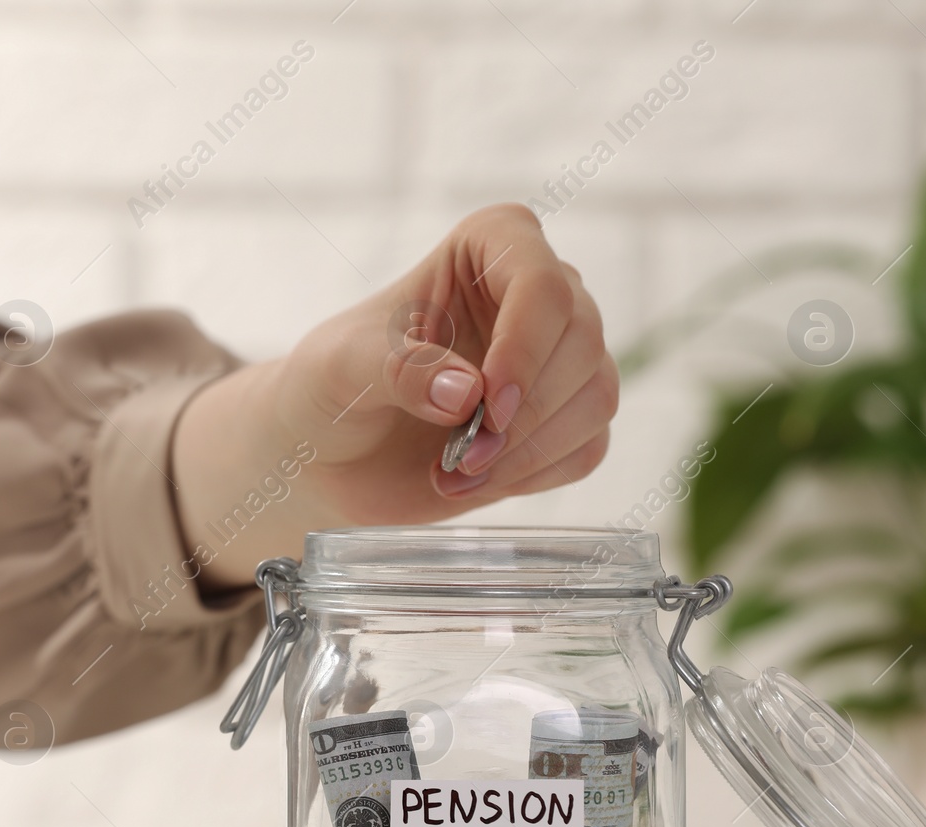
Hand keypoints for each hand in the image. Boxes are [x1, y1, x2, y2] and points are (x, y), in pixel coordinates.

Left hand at [173, 204, 617, 588]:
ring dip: (528, 451)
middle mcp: (539, 292)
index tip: (486, 404)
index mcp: (491, 245)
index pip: (542, 283)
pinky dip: (536, 475)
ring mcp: (557, 356)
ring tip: (457, 472)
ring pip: (595, 396)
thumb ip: (399, 370)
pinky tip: (476, 481)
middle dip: (524, 414)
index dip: (524, 347)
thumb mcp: (342, 367)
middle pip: (581, 341)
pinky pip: (588, 446)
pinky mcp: (562, 418)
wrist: (332, 451)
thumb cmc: (330, 385)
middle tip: (461, 456)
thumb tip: (467, 393)